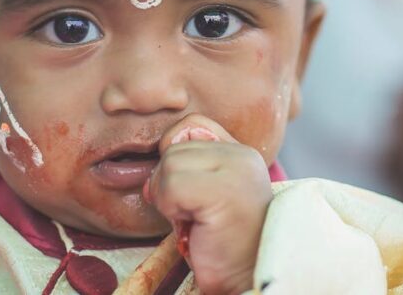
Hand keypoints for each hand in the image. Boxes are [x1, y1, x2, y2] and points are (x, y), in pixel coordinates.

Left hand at [144, 115, 271, 294]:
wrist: (247, 277)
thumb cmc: (221, 243)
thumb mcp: (205, 195)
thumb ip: (189, 167)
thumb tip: (155, 155)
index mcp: (240, 153)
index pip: (190, 125)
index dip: (175, 153)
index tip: (187, 192)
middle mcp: (242, 155)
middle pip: (174, 147)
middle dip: (170, 184)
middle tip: (194, 214)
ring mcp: (236, 169)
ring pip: (168, 164)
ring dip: (169, 199)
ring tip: (196, 219)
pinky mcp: (224, 190)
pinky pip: (171, 186)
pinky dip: (172, 209)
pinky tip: (195, 225)